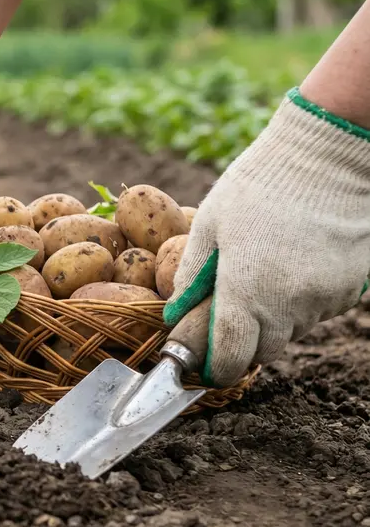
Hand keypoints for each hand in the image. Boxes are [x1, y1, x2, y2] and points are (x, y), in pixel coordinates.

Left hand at [164, 88, 369, 386]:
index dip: (215, 370)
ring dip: (274, 318)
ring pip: (292, 331)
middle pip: (263, 351)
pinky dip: (303, 300)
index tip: (203, 369)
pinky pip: (319, 310)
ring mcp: (325, 298)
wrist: (329, 156)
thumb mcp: (208, 226)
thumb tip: (176, 316)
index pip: (231, 358)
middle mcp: (288, 305)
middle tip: (229, 310)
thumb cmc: (259, 186)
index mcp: (246, 292)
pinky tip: (295, 262)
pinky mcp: (350, 288)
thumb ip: (191, 277)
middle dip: (243, 342)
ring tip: (265, 271)